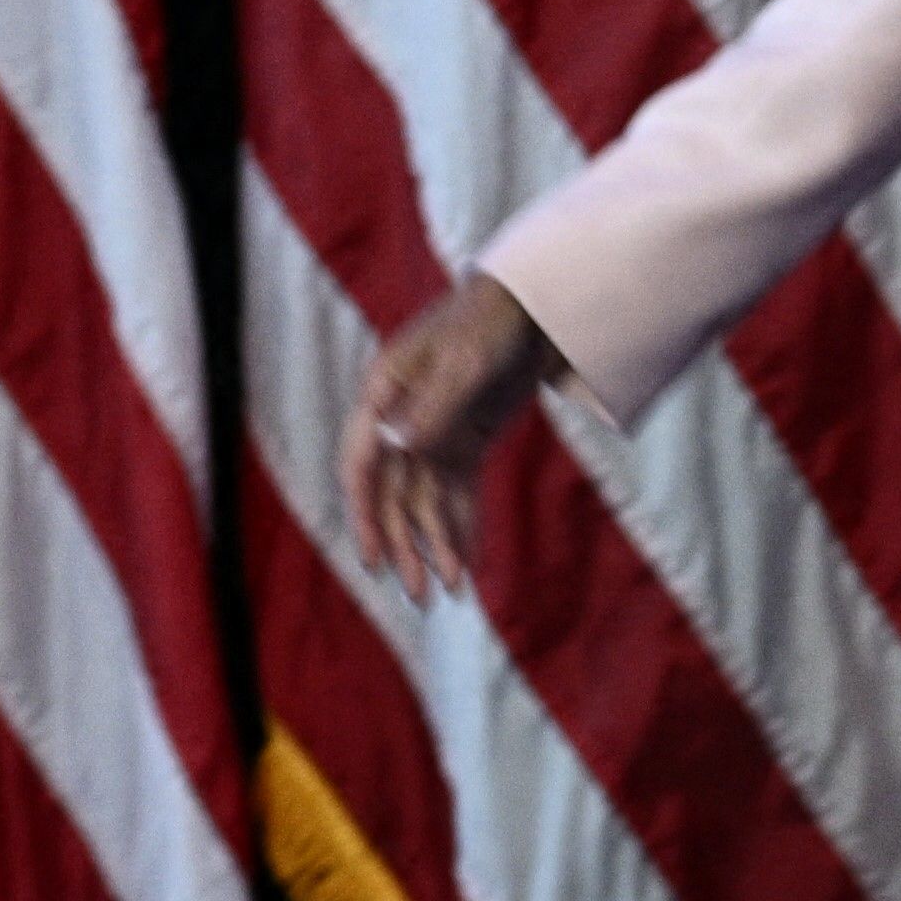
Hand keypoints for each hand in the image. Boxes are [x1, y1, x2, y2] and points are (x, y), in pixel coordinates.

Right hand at [343, 275, 567, 609]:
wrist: (537, 303)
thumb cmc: (494, 320)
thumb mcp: (467, 361)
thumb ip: (433, 404)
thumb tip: (396, 446)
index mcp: (385, 393)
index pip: (363, 464)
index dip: (364, 514)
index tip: (374, 559)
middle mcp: (401, 417)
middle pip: (394, 493)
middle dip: (405, 546)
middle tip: (422, 597)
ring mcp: (434, 430)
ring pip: (424, 499)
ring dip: (435, 545)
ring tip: (452, 592)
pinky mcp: (465, 438)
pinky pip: (457, 492)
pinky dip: (462, 526)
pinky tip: (471, 565)